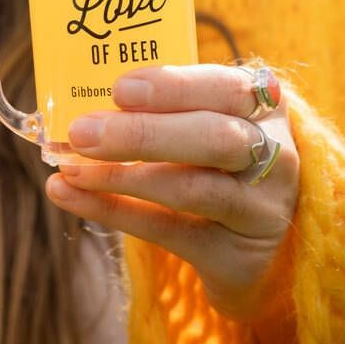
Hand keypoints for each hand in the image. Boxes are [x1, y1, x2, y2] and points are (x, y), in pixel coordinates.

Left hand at [44, 64, 298, 320]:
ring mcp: (260, 210)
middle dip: (143, 134)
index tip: (119, 89)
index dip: (174, 87)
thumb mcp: (209, 124)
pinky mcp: (235, 256)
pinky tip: (70, 195)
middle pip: (216, 139)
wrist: (264, 246)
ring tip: (69, 167)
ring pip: (192, 189)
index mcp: (266, 108)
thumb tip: (84, 108)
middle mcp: (275, 157)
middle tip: (82, 132)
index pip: (228, 88)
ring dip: (121, 175)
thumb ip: (162, 109)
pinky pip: (167, 230)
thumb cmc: (220, 163)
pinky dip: (113, 210)